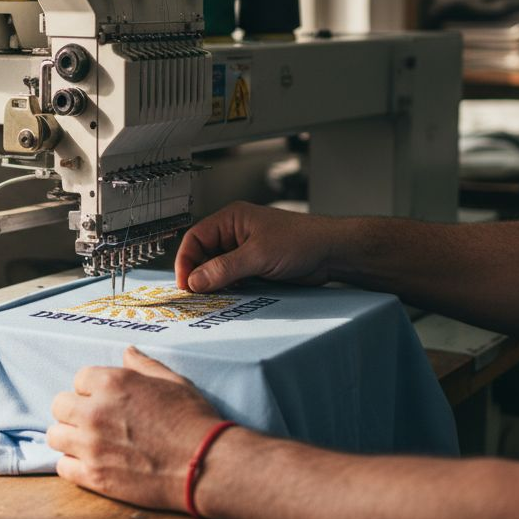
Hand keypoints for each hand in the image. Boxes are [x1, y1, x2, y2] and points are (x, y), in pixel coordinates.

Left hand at [49, 347, 221, 511]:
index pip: (80, 378)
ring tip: (90, 443)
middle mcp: (95, 411)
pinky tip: (93, 464)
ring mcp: (92, 445)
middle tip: (94, 421)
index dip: (93, 389)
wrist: (205, 464)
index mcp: (113, 382)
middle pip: (59, 405)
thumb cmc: (193, 420)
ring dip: (70, 437)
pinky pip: (63, 467)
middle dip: (75, 411)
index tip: (106, 400)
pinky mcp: (94, 476)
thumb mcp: (172, 382)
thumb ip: (143, 366)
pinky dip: (74, 465)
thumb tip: (127, 351)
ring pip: (55, 436)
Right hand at [175, 201, 342, 292]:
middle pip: (203, 255)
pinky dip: (228, 289)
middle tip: (197, 296)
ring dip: (214, 284)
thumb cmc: (302, 240)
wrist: (332, 253)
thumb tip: (195, 280)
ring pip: (217, 269)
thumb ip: (224, 268)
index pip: (195, 238)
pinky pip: (233, 279)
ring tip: (214, 299)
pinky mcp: (255, 267)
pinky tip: (231, 298)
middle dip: (199, 275)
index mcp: (231, 219)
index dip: (186, 261)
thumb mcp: (258, 255)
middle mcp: (235, 233)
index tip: (185, 284)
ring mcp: (245, 251)